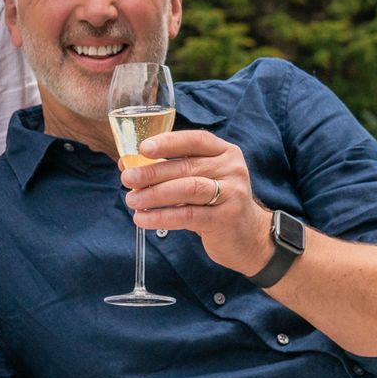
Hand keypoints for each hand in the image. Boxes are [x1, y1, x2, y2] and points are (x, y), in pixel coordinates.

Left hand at [121, 129, 274, 276]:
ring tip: (132, 200)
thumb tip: (129, 164)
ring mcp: (232, 193)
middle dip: (151, 172)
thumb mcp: (204, 179)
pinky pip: (187, 215)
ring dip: (154, 194)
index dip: (168, 142)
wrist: (249, 237)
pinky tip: (143, 219)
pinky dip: (161, 216)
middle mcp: (232, 168)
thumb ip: (175, 169)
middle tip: (127, 179)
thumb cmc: (217, 204)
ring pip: (187, 188)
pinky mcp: (226, 218)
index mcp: (225, 152)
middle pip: (186, 166)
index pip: (195, 139)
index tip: (142, 148)